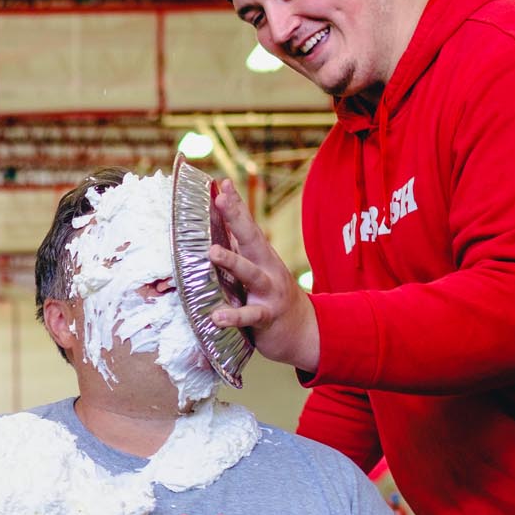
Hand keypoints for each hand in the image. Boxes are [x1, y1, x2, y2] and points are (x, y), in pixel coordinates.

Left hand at [205, 179, 321, 371]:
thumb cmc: (269, 297)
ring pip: (251, 274)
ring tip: (212, 252)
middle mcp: (267, 268)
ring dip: (232, 261)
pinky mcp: (267, 316)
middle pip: (251, 239)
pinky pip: (249, 316)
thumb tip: (213, 235)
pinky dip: (233, 316)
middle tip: (219, 199)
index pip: (246, 226)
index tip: (222, 183)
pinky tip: (217, 316)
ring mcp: (269, 291)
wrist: (302, 330)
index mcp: (261, 256)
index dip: (235, 204)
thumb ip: (239, 254)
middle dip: (235, 217)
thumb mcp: (256, 271)